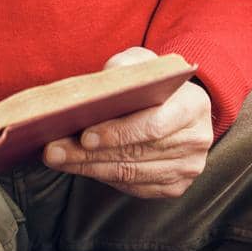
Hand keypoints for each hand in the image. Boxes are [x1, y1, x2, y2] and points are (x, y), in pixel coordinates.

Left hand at [42, 46, 212, 198]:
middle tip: (54, 151)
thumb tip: (104, 82)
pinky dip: (104, 177)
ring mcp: (189, 167)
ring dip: (90, 168)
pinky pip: (134, 187)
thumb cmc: (155, 83)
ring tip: (59, 159)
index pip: (153, 126)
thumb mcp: (143, 63)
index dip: (118, 133)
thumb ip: (127, 68)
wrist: (178, 106)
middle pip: (137, 153)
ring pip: (131, 174)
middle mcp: (197, 140)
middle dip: (91, 154)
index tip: (84, 136)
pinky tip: (81, 167)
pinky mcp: (176, 186)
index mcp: (194, 106)